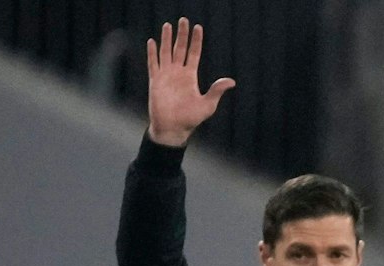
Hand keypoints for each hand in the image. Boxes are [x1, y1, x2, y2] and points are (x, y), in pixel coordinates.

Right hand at [146, 18, 234, 146]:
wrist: (172, 128)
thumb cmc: (191, 119)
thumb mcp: (208, 104)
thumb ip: (217, 90)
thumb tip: (231, 81)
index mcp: (191, 76)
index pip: (194, 53)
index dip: (196, 40)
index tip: (198, 27)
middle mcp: (178, 73)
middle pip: (180, 48)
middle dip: (182, 34)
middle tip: (183, 20)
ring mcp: (166, 75)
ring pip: (165, 52)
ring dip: (166, 38)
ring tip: (168, 25)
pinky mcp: (155, 81)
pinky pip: (153, 63)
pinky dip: (152, 53)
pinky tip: (152, 41)